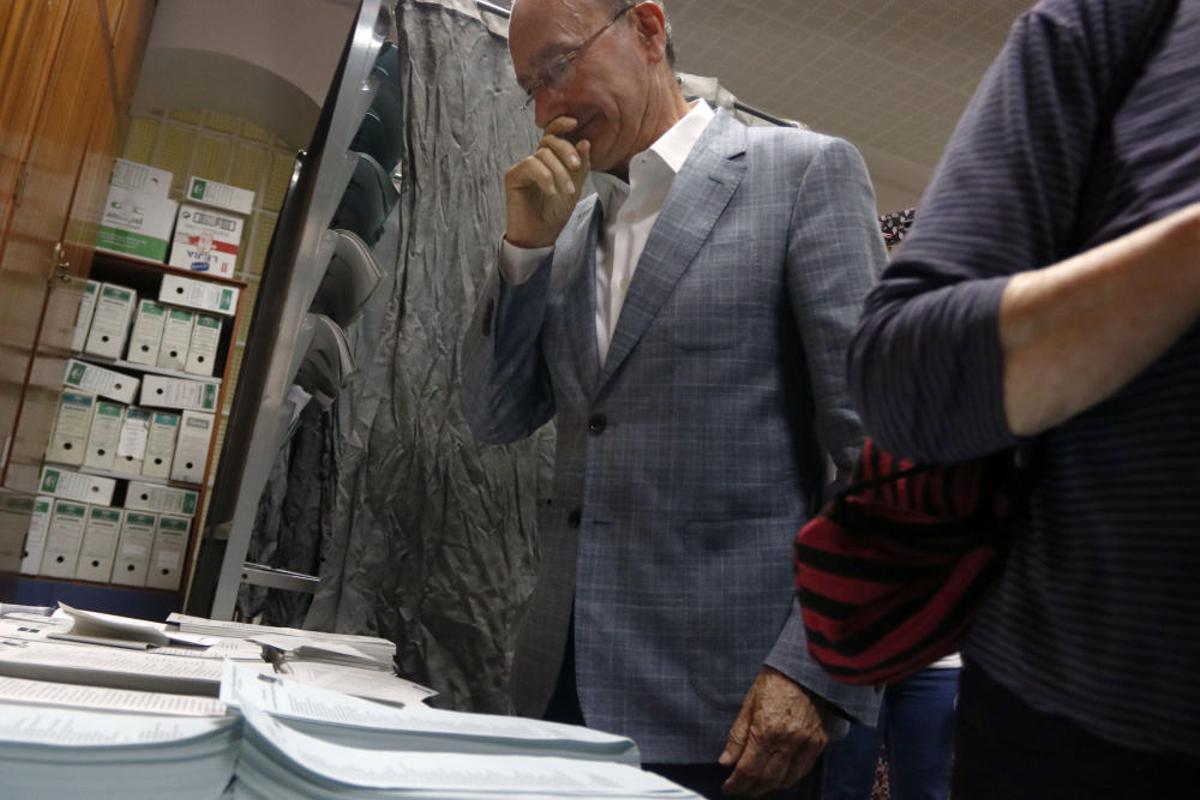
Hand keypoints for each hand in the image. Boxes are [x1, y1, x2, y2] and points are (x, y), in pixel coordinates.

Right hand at [504, 116, 590, 248]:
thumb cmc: (555, 212)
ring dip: (560, 172)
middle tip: (577, 166)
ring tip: (567, 191)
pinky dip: (545, 177)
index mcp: (551, 159)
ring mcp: (524, 167)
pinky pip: (531, 165)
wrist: (541, 235)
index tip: (575, 123)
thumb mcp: (575, 186)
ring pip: (543, 153)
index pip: (554, 134)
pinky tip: (551, 191)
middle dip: (567, 150)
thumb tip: (584, 141)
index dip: (562, 124)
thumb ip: (581, 165)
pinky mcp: (513, 175)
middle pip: (550, 140)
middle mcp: (536, 159)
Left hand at [718, 667, 830, 797]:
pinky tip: (779, 779)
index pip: (748, 769)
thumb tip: (726, 761)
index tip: (728, 788)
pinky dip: (789, 779)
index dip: (736, 784)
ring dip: (769, 787)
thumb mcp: (749, 703)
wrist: (807, 668)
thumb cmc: (776, 680)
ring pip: (786, 780)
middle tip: (740, 789)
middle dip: (750, 789)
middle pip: (766, 779)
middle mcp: (787, 741)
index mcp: (766, 730)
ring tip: (757, 786)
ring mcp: (805, 744)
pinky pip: (803, 770)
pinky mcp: (819, 743)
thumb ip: (737, 735)